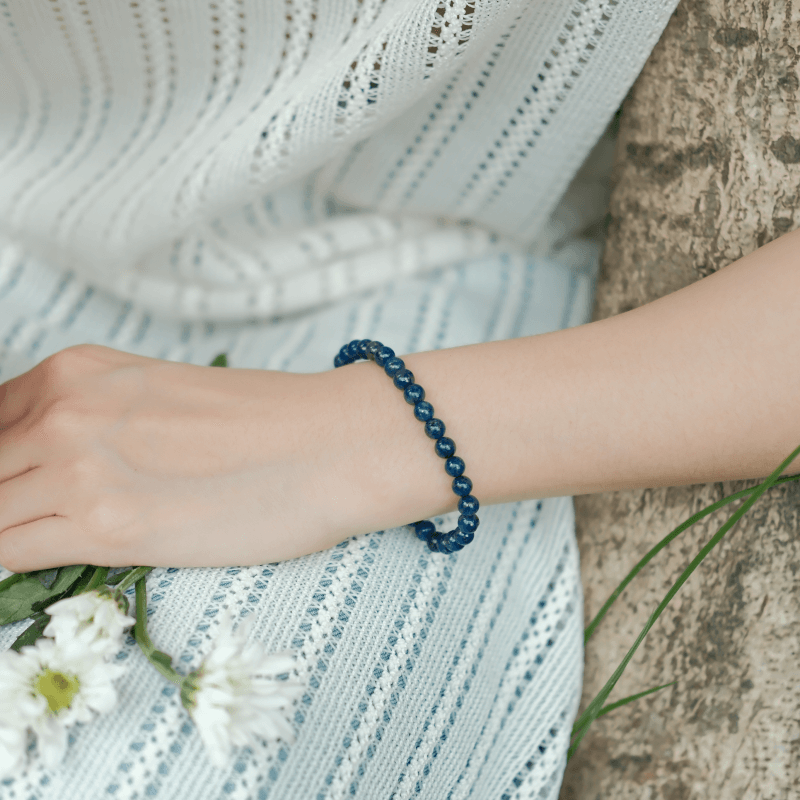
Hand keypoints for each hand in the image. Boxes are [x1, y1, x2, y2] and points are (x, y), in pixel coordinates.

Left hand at [0, 344, 378, 570]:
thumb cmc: (265, 419)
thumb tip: (52, 462)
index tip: (19, 484)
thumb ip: (94, 418)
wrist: (330, 444)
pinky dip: (22, 559)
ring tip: (59, 535)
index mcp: (76, 370)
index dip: (0, 463)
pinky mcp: (105, 530)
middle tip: (42, 513)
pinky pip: (11, 553)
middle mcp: (63, 411)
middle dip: (3, 496)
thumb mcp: (158, 394)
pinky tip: (65, 555)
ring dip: (11, 529)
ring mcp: (77, 469)